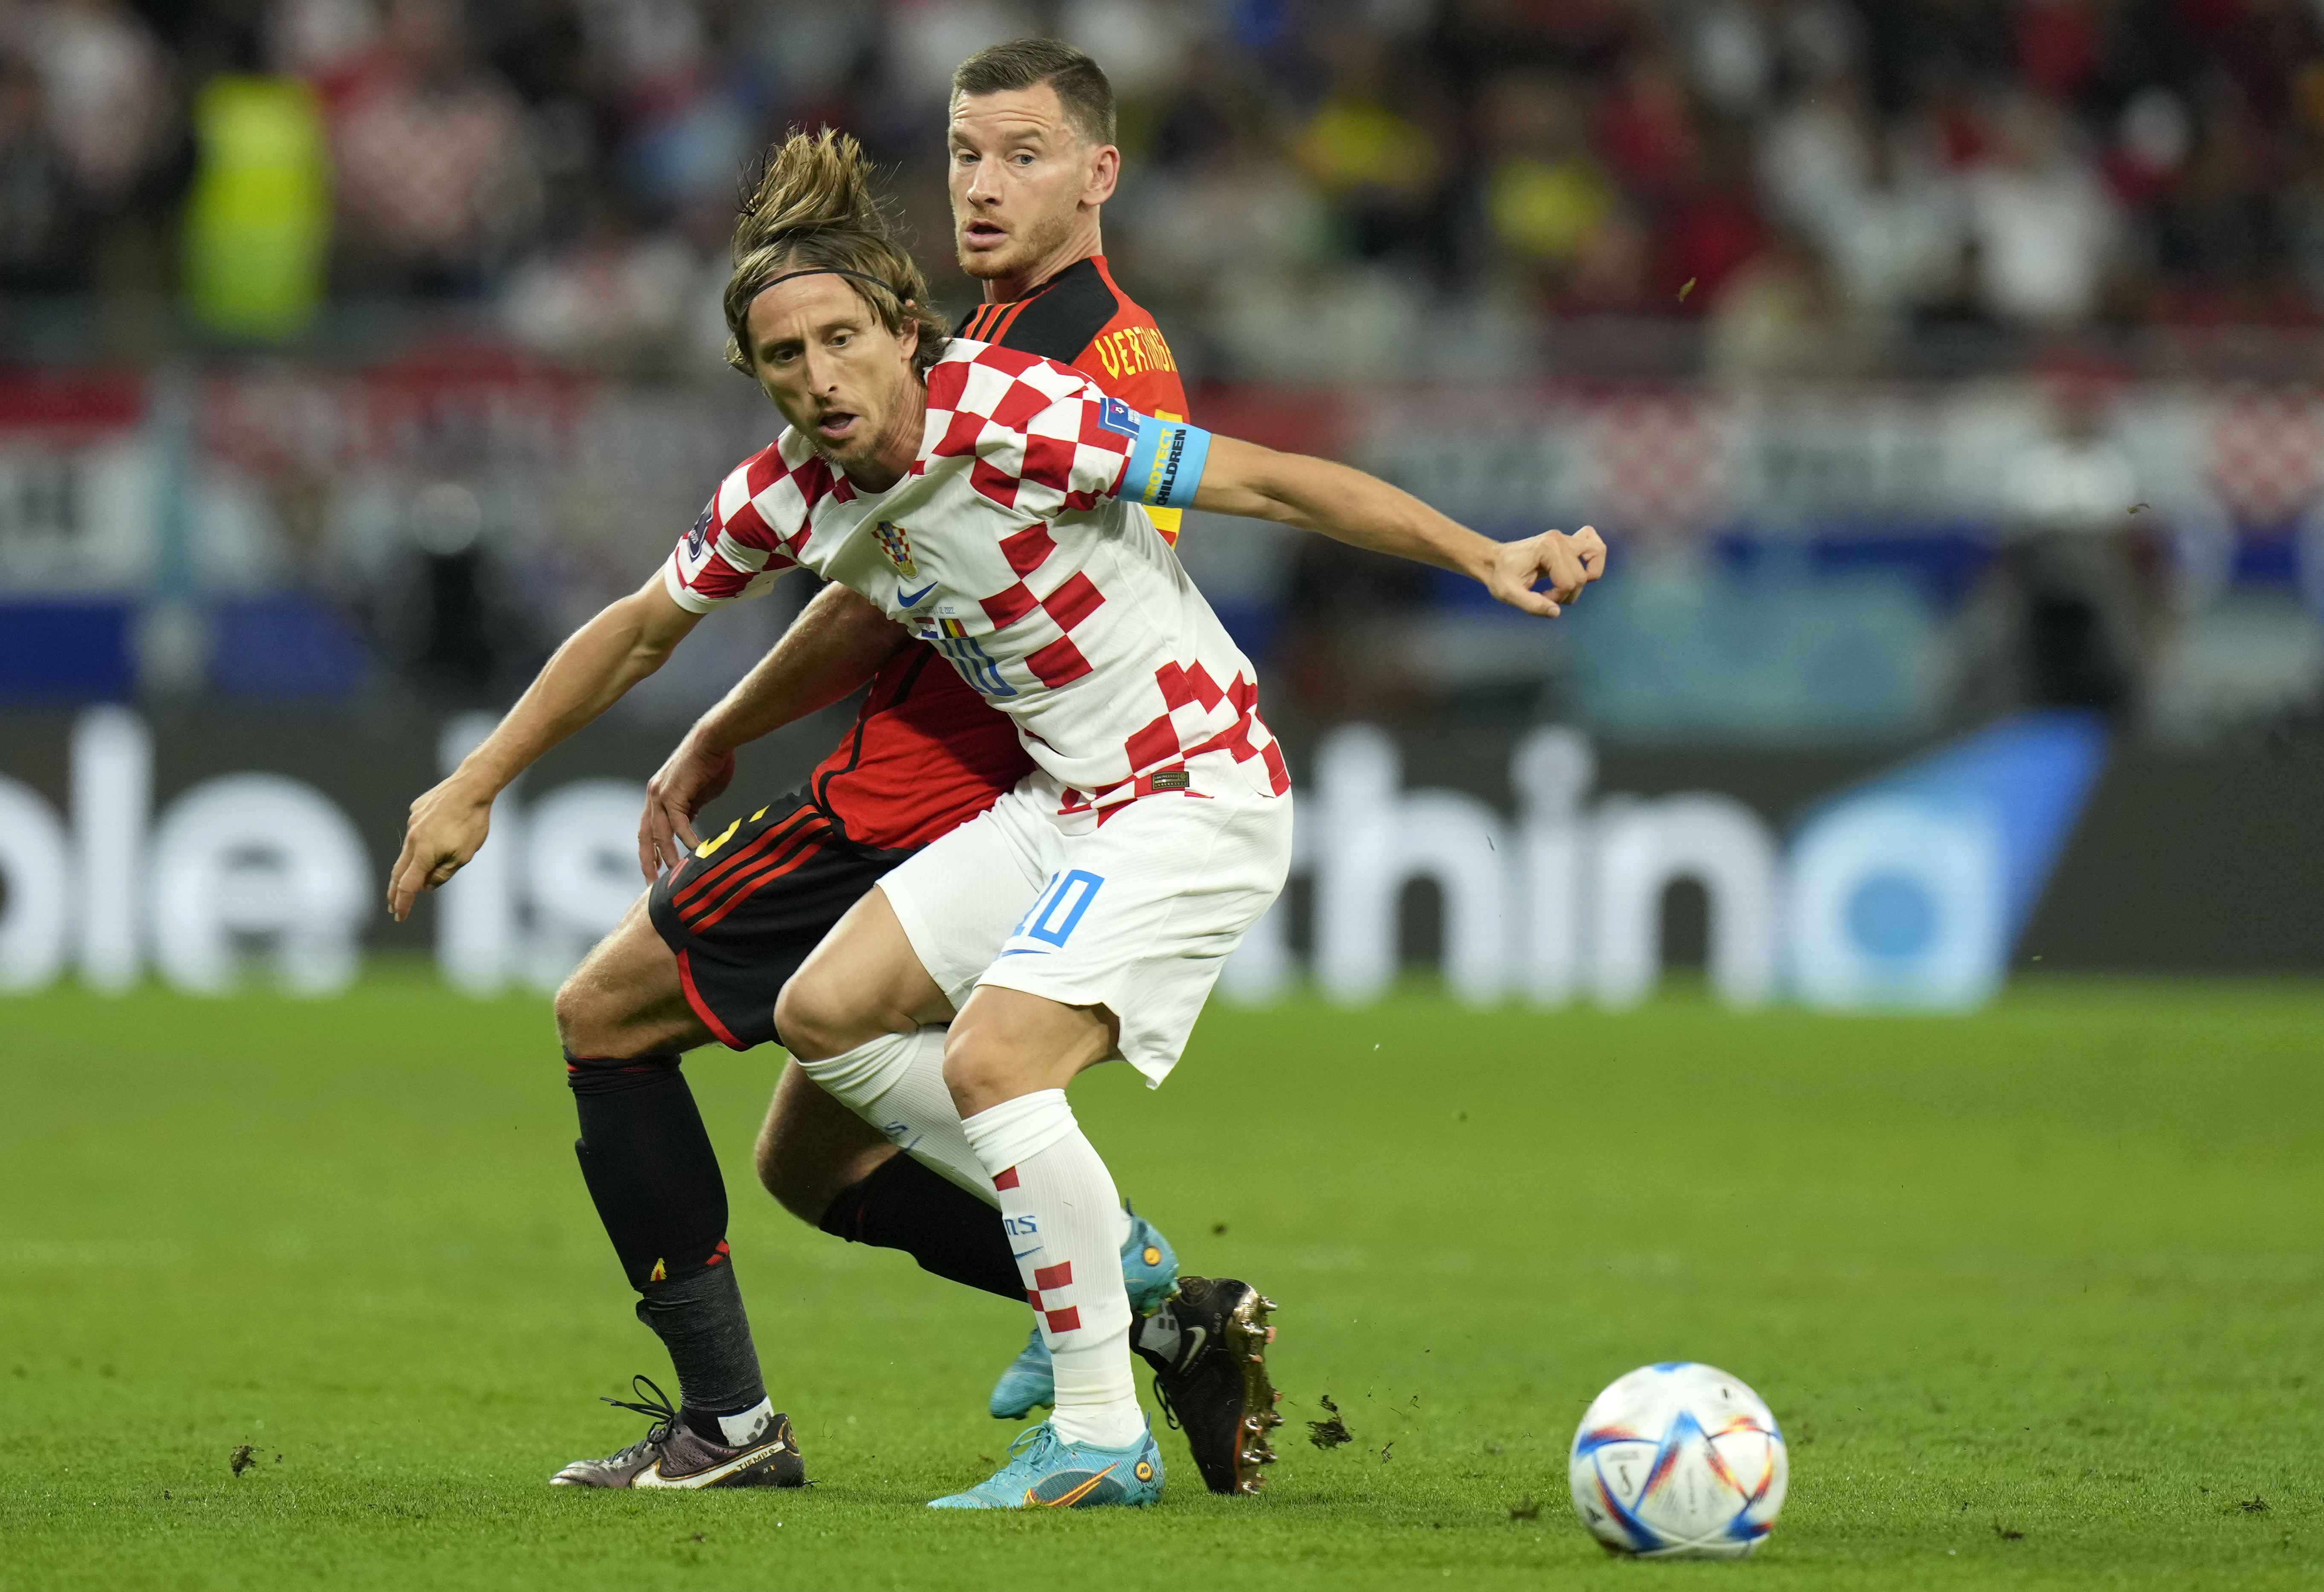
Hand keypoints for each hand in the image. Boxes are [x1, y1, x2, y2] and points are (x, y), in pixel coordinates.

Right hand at [387, 776, 494, 922]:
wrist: (471, 787)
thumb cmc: (471, 823)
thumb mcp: (463, 855)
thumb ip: (443, 873)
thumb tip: (426, 887)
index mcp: (423, 853)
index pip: (408, 886)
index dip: (403, 904)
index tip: (399, 917)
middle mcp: (412, 839)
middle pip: (399, 871)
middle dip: (395, 892)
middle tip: (393, 906)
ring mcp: (412, 823)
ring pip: (407, 850)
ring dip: (408, 867)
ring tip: (410, 880)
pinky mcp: (417, 810)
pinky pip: (416, 830)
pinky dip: (420, 841)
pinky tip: (433, 837)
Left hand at [639, 732, 736, 879]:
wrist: (714, 740)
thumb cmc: (711, 764)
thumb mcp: (698, 794)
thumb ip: (690, 810)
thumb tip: (688, 830)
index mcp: (657, 797)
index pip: (648, 830)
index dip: (650, 852)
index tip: (655, 871)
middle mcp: (653, 796)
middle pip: (645, 836)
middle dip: (648, 861)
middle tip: (652, 883)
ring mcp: (660, 794)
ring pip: (660, 833)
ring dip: (669, 855)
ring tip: (677, 874)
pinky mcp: (673, 793)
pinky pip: (678, 823)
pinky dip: (686, 839)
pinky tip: (695, 852)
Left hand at [1484, 524, 1605, 615]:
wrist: (1493, 561)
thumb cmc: (1500, 576)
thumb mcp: (1509, 594)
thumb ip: (1532, 605)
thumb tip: (1556, 612)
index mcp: (1547, 549)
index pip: (1570, 582)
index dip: (1558, 597)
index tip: (1541, 597)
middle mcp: (1559, 539)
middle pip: (1583, 575)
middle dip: (1568, 592)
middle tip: (1547, 594)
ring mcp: (1565, 537)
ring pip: (1597, 553)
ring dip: (1585, 576)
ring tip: (1565, 584)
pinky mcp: (1568, 541)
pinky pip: (1593, 543)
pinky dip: (1593, 557)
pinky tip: (1579, 567)